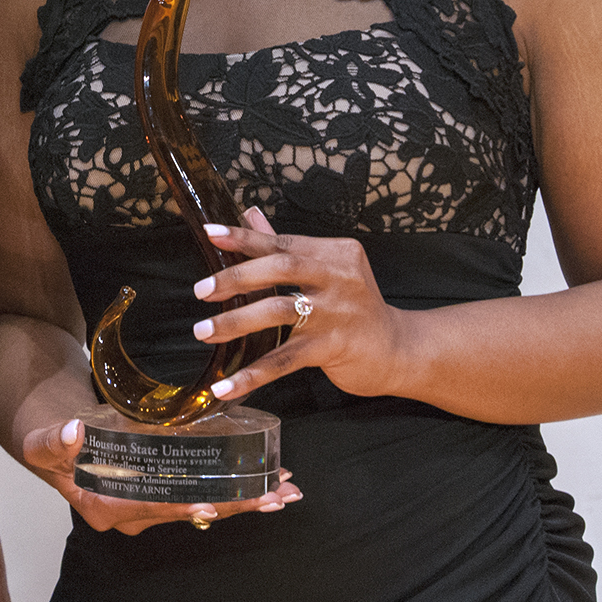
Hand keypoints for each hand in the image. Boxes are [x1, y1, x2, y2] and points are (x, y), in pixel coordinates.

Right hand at [19, 415, 298, 535]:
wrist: (56, 438)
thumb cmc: (51, 440)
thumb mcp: (42, 440)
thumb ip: (53, 440)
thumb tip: (72, 433)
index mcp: (106, 508)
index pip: (151, 509)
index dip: (181, 507)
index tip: (211, 505)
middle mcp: (133, 513)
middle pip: (188, 511)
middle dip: (232, 506)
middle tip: (273, 497)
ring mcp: (152, 503)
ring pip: (202, 505)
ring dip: (243, 501)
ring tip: (283, 493)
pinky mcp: (165, 490)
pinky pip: (202, 494)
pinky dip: (234, 491)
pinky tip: (266, 487)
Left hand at [191, 208, 407, 403]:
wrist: (399, 349)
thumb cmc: (356, 307)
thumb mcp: (329, 269)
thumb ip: (288, 245)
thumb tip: (251, 214)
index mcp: (336, 253)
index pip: (283, 242)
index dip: (245, 237)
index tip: (211, 232)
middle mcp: (339, 278)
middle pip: (281, 268)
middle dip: (237, 278)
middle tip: (202, 290)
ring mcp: (337, 313)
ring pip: (278, 311)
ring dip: (236, 321)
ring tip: (204, 331)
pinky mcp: (334, 347)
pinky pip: (285, 360)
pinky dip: (252, 374)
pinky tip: (226, 386)